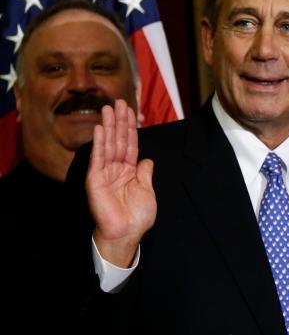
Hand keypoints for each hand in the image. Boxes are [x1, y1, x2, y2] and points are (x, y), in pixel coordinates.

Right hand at [87, 102, 155, 266]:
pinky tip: (102, 128)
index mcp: (130, 171)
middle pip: (118, 140)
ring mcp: (105, 172)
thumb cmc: (137, 216)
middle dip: (119, 120)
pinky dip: (100, 142)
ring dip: (109, 125)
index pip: (130, 144)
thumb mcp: (147, 191)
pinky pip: (98, 157)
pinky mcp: (96, 179)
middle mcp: (116, 168)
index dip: (131, 128)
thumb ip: (145, 173)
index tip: (131, 111)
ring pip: (108, 144)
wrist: (126, 233)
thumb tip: (147, 159)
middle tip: (119, 101)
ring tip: (109, 107)